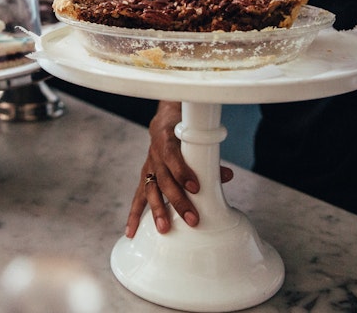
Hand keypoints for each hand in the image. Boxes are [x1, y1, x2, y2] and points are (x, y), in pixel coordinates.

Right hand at [125, 101, 233, 237]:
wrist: (163, 124)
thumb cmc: (183, 135)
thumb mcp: (194, 139)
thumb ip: (208, 158)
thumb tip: (225, 176)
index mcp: (167, 142)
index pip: (173, 158)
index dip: (183, 173)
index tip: (196, 188)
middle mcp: (155, 157)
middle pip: (164, 181)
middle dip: (177, 201)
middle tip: (191, 219)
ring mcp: (148, 168)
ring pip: (150, 191)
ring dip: (157, 211)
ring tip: (164, 229)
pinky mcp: (144, 179)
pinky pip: (138, 198)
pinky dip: (134, 215)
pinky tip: (131, 232)